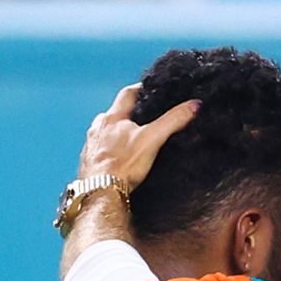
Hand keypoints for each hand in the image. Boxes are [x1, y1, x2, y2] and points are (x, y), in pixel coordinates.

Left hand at [76, 83, 199, 189]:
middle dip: (127, 114)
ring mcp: (91, 145)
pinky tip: (116, 159)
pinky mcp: (88, 162)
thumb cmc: (123, 166)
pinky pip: (98, 151)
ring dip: (115, 133)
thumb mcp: (153, 139)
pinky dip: (107, 151)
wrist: (101, 192)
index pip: (127, 93)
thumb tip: (193, 106)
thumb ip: (173, 121)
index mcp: (112, 118)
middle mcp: (98, 128)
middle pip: (114, 113)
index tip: (149, 90)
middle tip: (141, 119)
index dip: (140, 89)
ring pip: (104, 132)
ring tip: (129, 141)